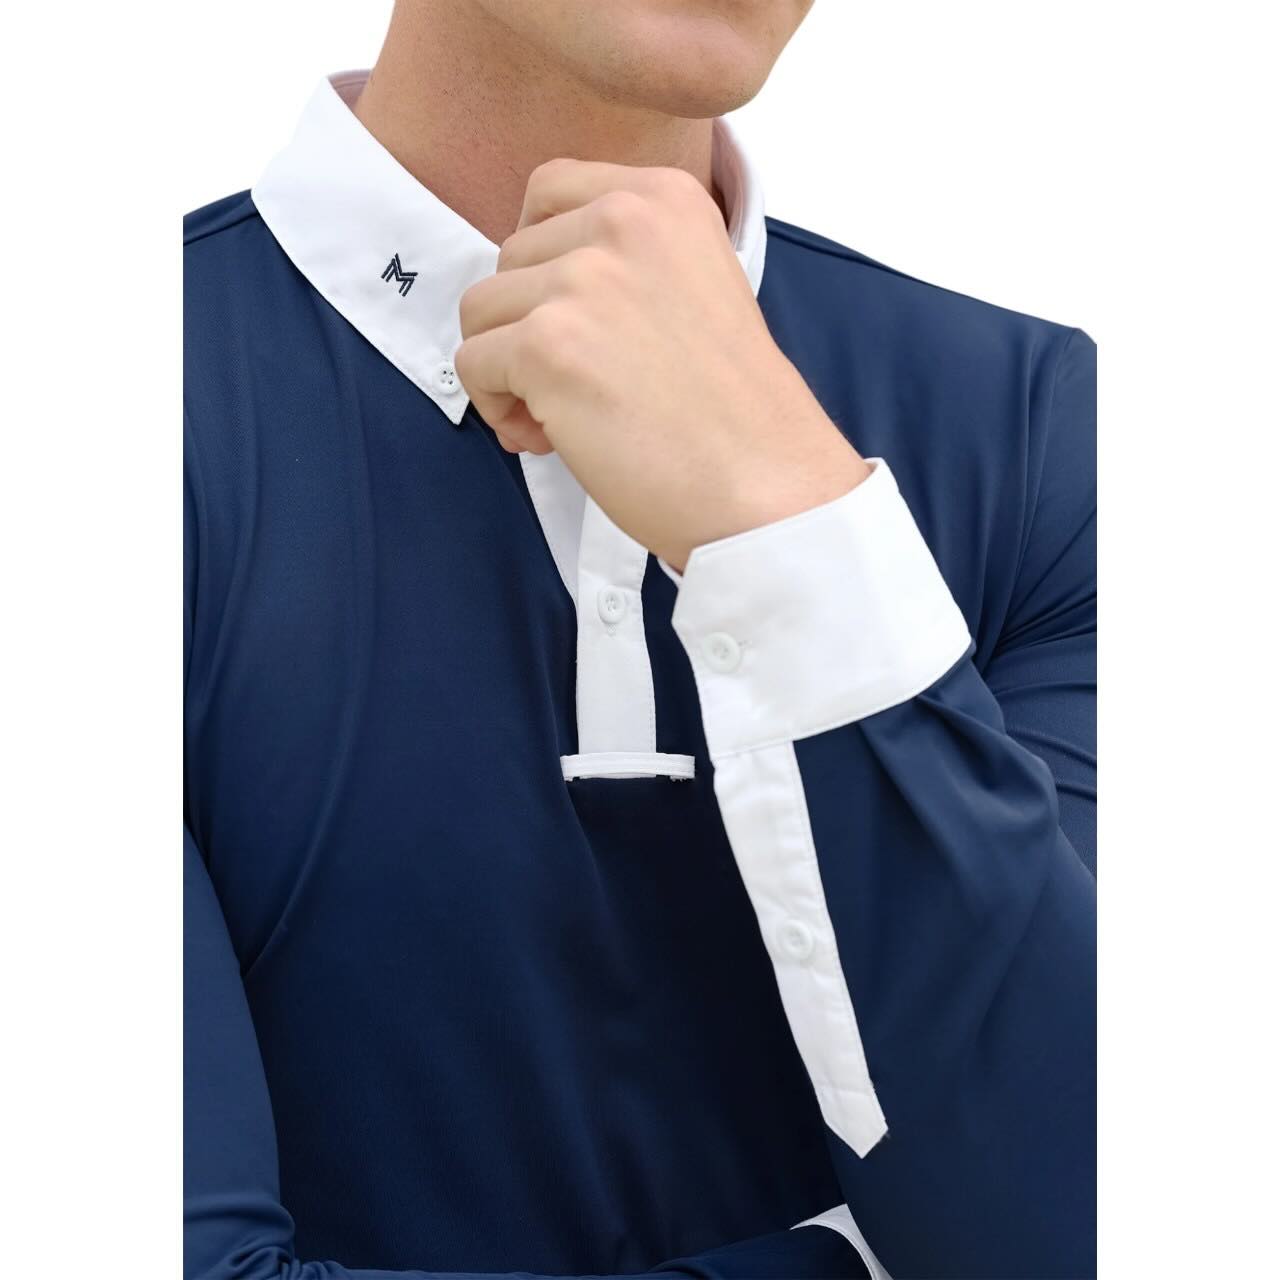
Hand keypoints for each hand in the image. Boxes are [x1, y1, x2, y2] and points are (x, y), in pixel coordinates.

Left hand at [455, 158, 869, 570]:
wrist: (766, 484)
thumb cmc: (734, 413)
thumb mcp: (697, 288)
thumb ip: (626, 264)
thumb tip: (531, 293)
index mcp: (666, 198)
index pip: (549, 189)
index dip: (542, 259)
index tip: (572, 316)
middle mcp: (623, 222)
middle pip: (509, 257)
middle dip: (528, 324)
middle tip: (578, 388)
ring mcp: (582, 281)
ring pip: (480, 310)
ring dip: (507, 368)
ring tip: (559, 418)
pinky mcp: (546, 345)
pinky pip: (472, 363)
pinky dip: (495, 407)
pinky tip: (547, 438)